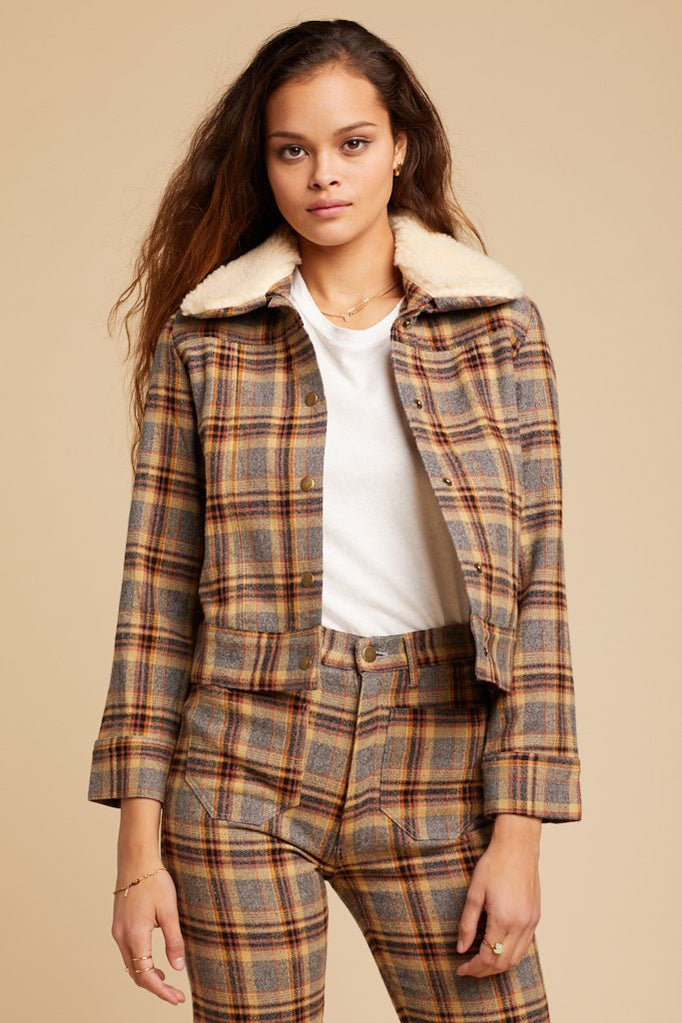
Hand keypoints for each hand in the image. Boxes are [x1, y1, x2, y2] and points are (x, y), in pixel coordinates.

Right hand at [112, 861, 186, 1004]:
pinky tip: (153, 962)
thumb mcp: (169, 911)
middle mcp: (122, 937)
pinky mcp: (119, 925)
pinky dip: (140, 963)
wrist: (135, 860)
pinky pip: (128, 953)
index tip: (177, 999)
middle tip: (176, 994)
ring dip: (147, 976)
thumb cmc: (154, 881)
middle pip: (136, 974)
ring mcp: (118, 932)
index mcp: (135, 935)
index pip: (146, 976)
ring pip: (130, 965)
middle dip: (156, 988)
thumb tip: (178, 967)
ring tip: (166, 981)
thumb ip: (173, 941)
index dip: (161, 991)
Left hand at [455, 814, 541, 976]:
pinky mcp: (536, 917)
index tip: (461, 968)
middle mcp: (521, 925)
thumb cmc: (494, 865)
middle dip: (484, 971)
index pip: (488, 957)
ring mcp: (531, 922)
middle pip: (503, 963)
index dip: (473, 967)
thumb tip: (461, 948)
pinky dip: (511, 954)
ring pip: (516, 958)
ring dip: (498, 966)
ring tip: (481, 963)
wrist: (517, 847)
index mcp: (503, 919)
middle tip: (468, 969)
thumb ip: (467, 923)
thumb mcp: (474, 892)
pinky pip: (525, 946)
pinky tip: (498, 949)